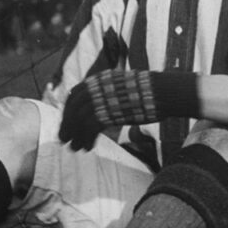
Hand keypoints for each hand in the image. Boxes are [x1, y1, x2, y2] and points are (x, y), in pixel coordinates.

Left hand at [58, 70, 199, 150]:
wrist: (163, 92)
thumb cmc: (148, 92)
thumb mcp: (123, 86)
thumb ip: (107, 92)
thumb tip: (98, 105)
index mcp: (99, 79)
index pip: (75, 94)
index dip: (68, 110)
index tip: (67, 123)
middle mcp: (98, 86)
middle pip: (73, 106)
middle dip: (67, 125)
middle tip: (64, 139)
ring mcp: (103, 98)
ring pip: (79, 119)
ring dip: (75, 135)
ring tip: (74, 148)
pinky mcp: (110, 111)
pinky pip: (90, 128)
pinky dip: (86, 139)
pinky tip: (88, 148)